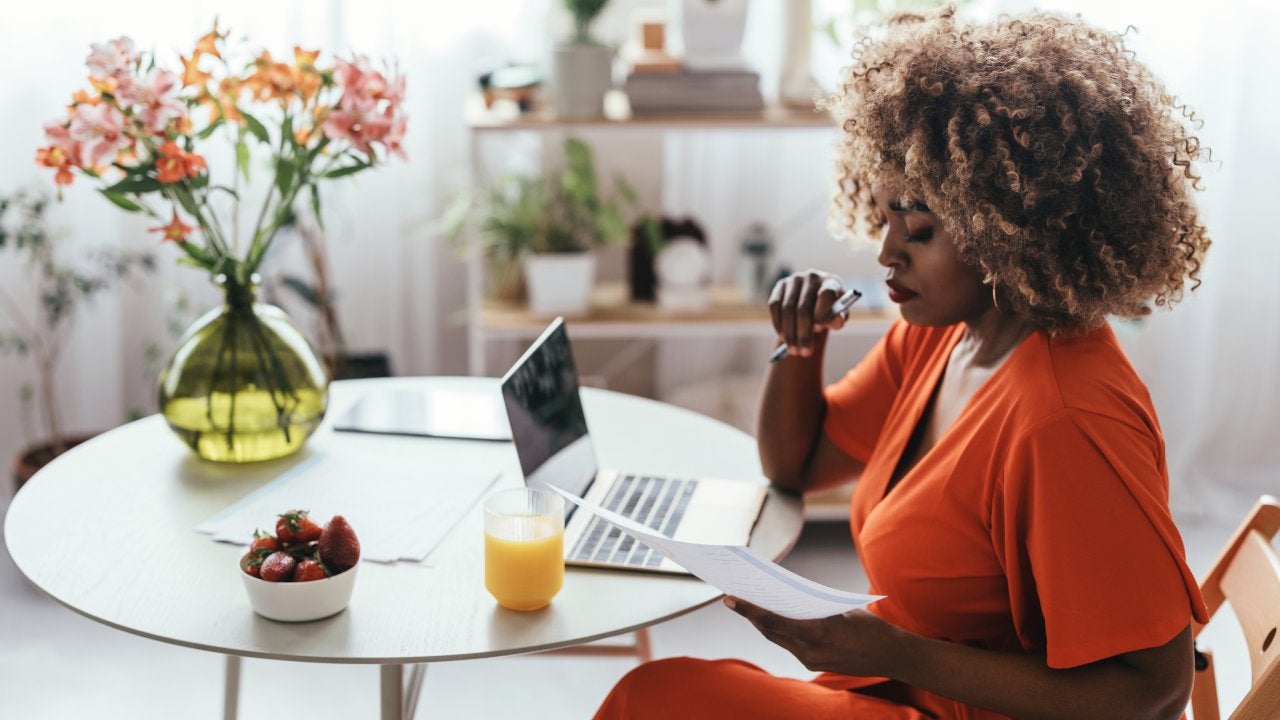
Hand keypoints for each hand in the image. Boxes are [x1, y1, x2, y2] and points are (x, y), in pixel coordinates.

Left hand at [724, 596, 900, 677]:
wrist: (892, 655)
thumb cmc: (869, 626)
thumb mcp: (838, 608)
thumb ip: (810, 607)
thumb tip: (784, 599)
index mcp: (816, 632)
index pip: (773, 621)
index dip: (749, 609)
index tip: (731, 597)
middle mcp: (809, 651)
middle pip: (770, 632)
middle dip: (750, 615)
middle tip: (732, 599)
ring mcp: (811, 661)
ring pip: (778, 640)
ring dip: (762, 624)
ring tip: (747, 607)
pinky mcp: (814, 664)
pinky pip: (789, 646)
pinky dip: (779, 631)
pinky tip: (772, 619)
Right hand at [767, 270, 848, 358]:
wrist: (814, 304)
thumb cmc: (829, 312)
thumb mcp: (837, 317)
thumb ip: (838, 319)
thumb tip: (835, 321)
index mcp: (831, 281)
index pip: (826, 294)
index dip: (822, 312)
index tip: (818, 329)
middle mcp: (812, 277)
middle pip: (803, 307)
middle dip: (803, 333)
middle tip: (805, 352)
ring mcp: (794, 279)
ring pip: (787, 309)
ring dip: (790, 333)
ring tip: (794, 351)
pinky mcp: (780, 285)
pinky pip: (775, 306)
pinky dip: (778, 323)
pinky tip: (783, 337)